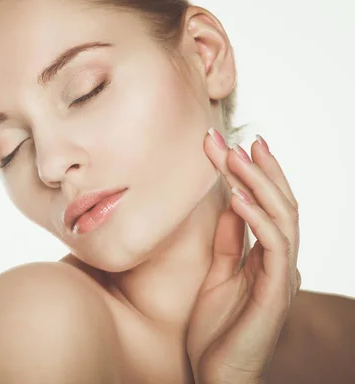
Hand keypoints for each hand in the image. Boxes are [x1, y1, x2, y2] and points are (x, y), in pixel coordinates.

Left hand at [186, 129, 300, 383]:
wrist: (218, 376)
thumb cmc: (217, 329)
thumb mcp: (219, 275)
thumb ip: (229, 241)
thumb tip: (229, 203)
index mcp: (266, 257)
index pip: (267, 206)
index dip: (256, 174)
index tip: (237, 145)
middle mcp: (280, 262)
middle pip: (279, 204)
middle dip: (258, 169)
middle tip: (236, 138)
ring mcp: (281, 277)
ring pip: (282, 218)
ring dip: (258, 184)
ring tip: (234, 157)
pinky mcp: (274, 294)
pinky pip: (272, 248)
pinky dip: (257, 219)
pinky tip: (236, 197)